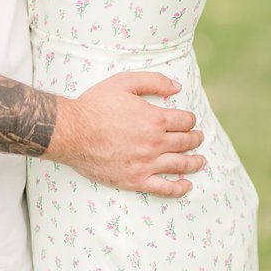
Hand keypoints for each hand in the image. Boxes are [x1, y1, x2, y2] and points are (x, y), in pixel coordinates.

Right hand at [48, 72, 205, 196]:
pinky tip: (186, 186)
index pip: (185, 121)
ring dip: (194, 162)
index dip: (190, 120)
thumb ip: (154, 81)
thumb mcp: (124, 82)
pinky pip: (164, 188)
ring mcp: (146, 164)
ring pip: (180, 165)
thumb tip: (178, 87)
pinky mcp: (135, 180)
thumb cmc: (95, 105)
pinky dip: (179, 188)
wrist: (70, 132)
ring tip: (200, 161)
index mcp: (155, 119)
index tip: (189, 121)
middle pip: (186, 142)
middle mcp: (155, 143)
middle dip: (195, 139)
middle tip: (198, 138)